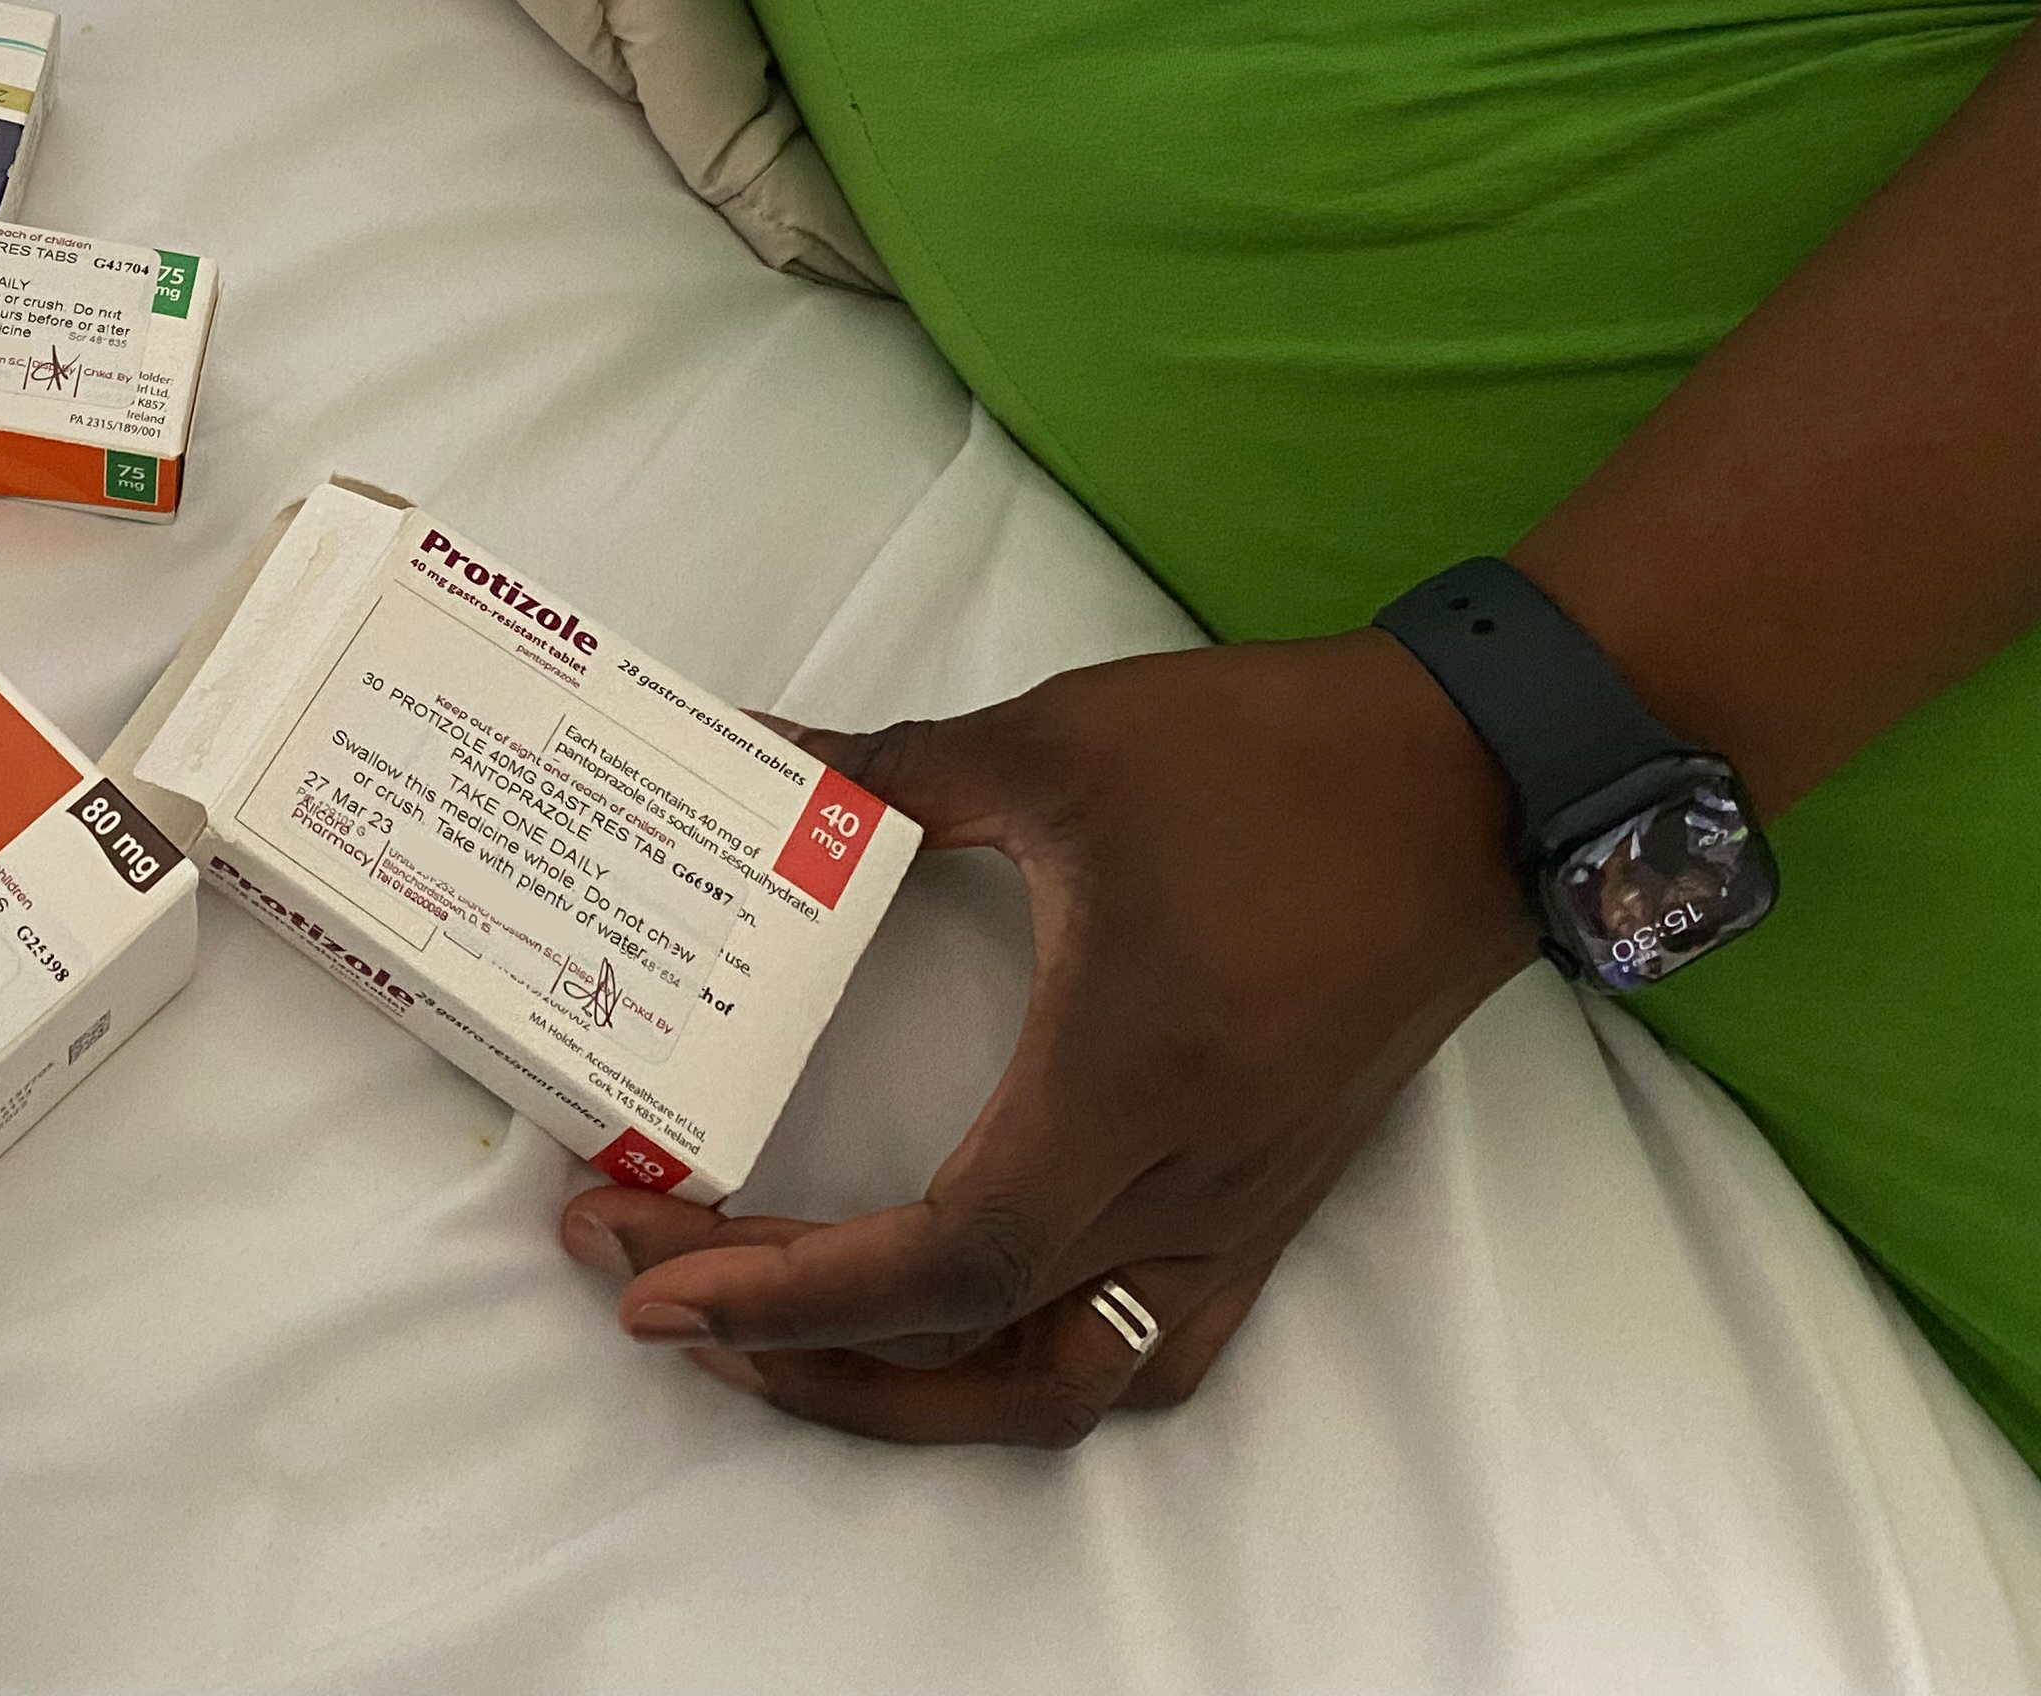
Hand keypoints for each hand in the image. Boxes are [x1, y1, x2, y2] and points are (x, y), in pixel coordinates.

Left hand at [563, 630, 1537, 1446]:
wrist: (1486, 779)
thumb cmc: (1276, 759)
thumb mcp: (1054, 746)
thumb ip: (883, 770)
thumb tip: (743, 750)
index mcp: (1120, 1088)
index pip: (941, 1262)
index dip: (786, 1293)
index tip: (649, 1279)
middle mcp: (1185, 1186)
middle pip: (977, 1354)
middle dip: (794, 1347)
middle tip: (651, 1288)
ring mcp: (1240, 1209)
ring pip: (1069, 1384)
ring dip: (910, 1389)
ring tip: (772, 1334)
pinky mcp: (1274, 1198)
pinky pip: (1148, 1346)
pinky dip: (1027, 1367)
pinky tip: (944, 1322)